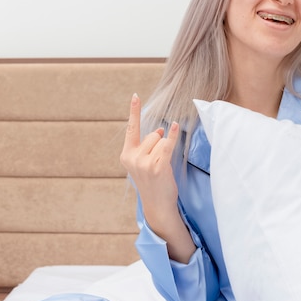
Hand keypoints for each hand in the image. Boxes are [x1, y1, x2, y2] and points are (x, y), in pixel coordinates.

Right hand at [120, 94, 179, 213]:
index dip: (134, 112)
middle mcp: (132, 158)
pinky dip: (172, 135)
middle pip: (152, 135)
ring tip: (161, 167)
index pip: (131, 129)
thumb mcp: (144, 163)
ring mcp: (144, 163)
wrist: (157, 205)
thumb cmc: (152, 182)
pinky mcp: (158, 167)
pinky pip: (167, 145)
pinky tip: (175, 126)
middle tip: (157, 164)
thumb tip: (159, 129)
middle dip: (158, 144)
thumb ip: (148, 145)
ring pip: (160, 141)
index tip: (135, 95)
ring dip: (165, 150)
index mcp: (126, 155)